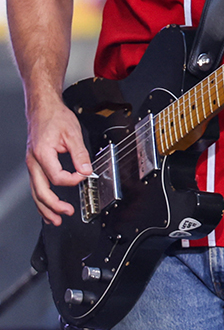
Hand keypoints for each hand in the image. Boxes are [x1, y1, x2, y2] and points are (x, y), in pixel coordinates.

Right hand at [25, 94, 90, 224]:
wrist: (43, 109)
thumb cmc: (55, 118)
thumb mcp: (73, 133)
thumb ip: (80, 154)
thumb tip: (87, 171)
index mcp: (42, 153)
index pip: (57, 177)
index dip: (73, 180)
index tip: (84, 176)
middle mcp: (33, 161)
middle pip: (41, 191)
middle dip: (53, 205)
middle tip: (67, 213)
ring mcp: (32, 164)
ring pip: (35, 192)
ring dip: (45, 208)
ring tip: (54, 220)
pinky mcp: (35, 165)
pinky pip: (36, 186)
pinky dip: (41, 199)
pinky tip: (47, 208)